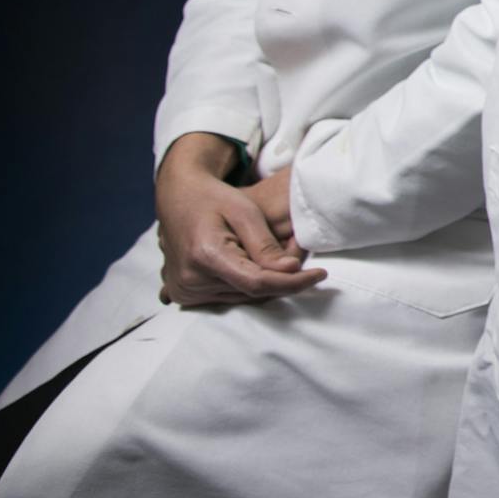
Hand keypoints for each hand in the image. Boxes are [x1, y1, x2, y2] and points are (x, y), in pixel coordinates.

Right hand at [155, 133, 325, 307]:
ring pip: (242, 298)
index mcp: (204, 255)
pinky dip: (248, 286)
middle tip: (302, 258)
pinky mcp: (183, 294)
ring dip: (266, 284)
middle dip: (283, 279)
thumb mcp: (244, 211)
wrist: (178, 199)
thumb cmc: (214, 199)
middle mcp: (190, 279)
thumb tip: (291, 270)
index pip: (258, 283)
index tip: (320, 274)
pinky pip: (228, 297)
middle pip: (251, 292)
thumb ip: (265, 244)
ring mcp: (184, 290)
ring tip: (277, 259)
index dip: (293, 283)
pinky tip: (257, 267)